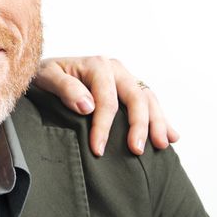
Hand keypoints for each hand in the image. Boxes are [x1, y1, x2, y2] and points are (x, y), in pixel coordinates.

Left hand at [34, 57, 179, 156]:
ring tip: (161, 145)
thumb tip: (87, 107)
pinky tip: (171, 136)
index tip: (98, 150)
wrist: (46, 72)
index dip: (104, 126)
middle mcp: (116, 69)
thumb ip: (65, 88)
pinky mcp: (130, 88)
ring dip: (158, 123)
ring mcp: (126, 78)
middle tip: (136, 151)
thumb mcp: (46, 77)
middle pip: (136, 98)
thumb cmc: (45, 76)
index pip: (107, 100)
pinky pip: (151, 103)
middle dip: (139, 126)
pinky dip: (162, 119)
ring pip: (149, 100)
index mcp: (97, 65)